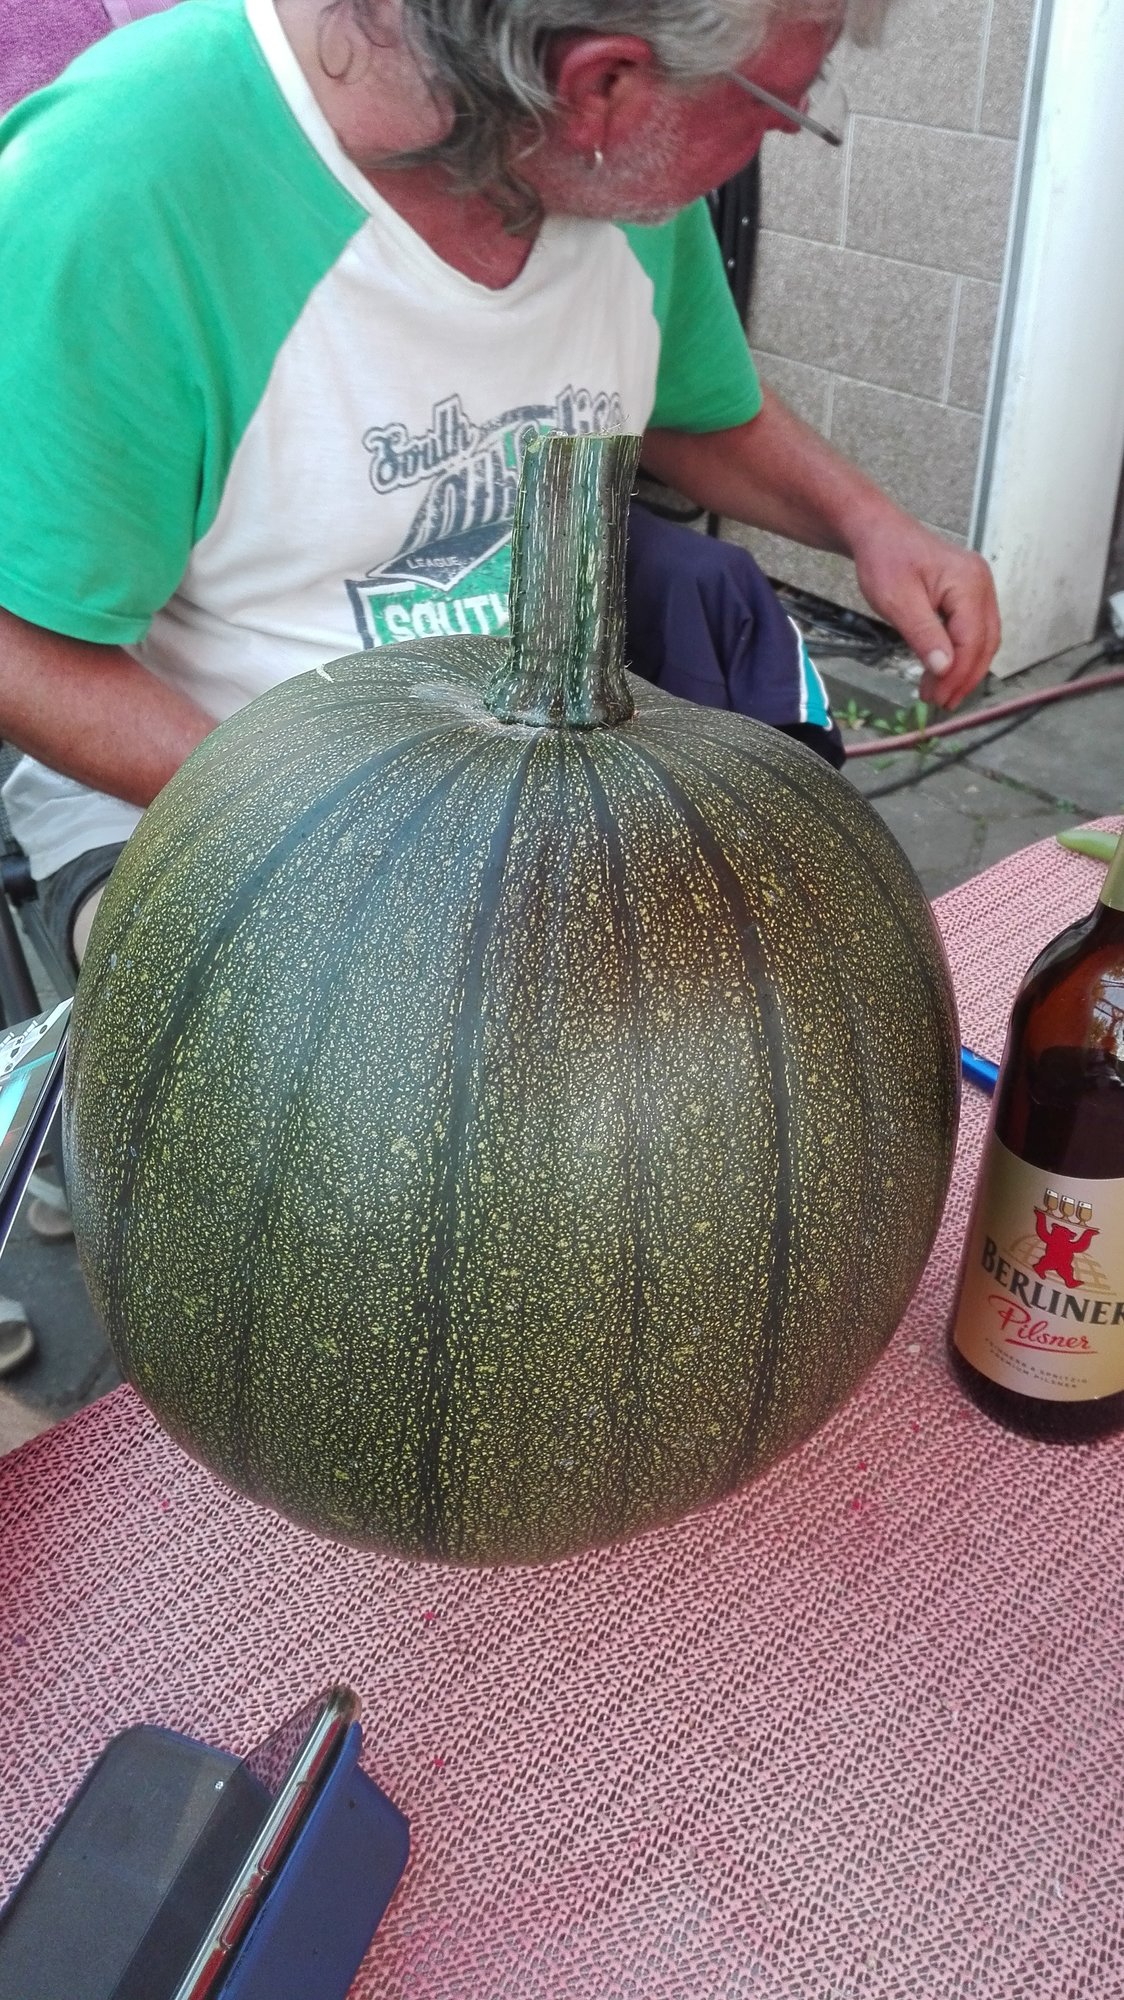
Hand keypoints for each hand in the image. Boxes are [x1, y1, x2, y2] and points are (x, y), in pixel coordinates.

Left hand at [850, 512, 1000, 709]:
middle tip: (941, 703)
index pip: (972, 639)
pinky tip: (941, 672)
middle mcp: (982, 583)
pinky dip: (960, 654)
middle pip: (985, 642)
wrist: (877, 533)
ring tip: (940, 695)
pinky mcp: (969, 593)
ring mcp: (979, 587)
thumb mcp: (898, 602)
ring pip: (982, 639)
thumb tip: (945, 669)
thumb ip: (924, 635)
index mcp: (969, 582)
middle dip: (964, 677)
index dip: (958, 674)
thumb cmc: (884, 560)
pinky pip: (973, 630)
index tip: (938, 698)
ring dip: (964, 669)